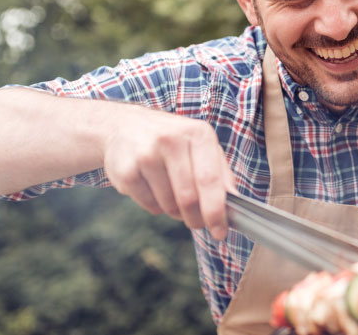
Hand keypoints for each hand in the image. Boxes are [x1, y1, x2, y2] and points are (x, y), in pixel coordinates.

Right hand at [103, 105, 235, 239]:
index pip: (210, 180)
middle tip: (198, 223)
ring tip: (173, 195)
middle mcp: (171, 140)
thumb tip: (234, 201)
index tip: (220, 231)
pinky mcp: (126, 171)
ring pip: (169, 205)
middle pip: (189, 198)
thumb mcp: (200, 145)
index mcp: (197, 133)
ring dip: (175, 212)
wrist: (123, 125)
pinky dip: (157, 207)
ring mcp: (146, 155)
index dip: (216, 211)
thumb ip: (220, 171)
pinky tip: (154, 188)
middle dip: (196, 218)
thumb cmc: (171, 140)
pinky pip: (149, 206)